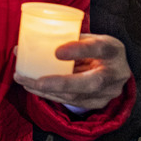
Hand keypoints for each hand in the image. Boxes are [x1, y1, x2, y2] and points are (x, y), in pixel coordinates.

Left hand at [14, 33, 130, 111]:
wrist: (116, 67)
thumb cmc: (95, 48)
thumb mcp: (88, 38)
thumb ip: (64, 39)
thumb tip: (23, 45)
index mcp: (113, 50)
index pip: (99, 49)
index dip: (78, 50)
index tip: (57, 52)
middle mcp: (115, 74)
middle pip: (91, 83)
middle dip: (61, 84)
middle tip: (37, 81)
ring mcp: (108, 92)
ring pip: (76, 96)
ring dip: (47, 90)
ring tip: (24, 80)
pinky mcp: (97, 103)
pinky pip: (71, 102)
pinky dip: (49, 94)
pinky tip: (33, 87)